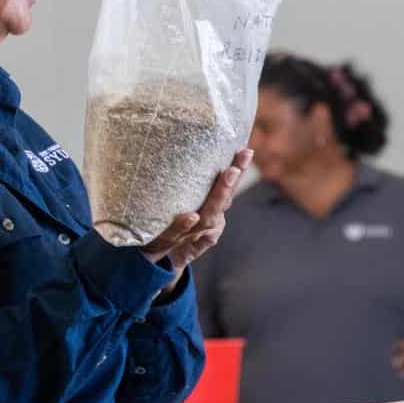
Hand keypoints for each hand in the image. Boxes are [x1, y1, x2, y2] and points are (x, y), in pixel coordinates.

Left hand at [142, 149, 253, 288]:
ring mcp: (196, 234)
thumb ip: (183, 183)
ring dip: (217, 197)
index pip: (227, 185)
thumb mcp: (178, 200)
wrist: (157, 260)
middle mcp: (209, 221)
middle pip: (222, 200)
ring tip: (226, 175)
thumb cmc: (170, 224)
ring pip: (209, 216)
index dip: (238, 168)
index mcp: (212, 208)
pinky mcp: (178, 245)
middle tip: (235, 164)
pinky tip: (191, 216)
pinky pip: (181, 233)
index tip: (246, 150)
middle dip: (230, 181)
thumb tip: (174, 142)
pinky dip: (185, 225)